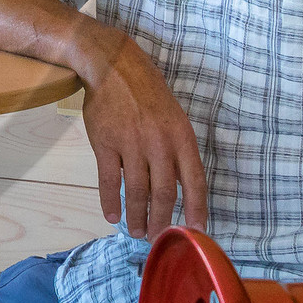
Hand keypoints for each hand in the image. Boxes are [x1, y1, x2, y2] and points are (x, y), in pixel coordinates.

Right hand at [73, 25, 207, 239]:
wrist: (113, 66)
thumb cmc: (147, 92)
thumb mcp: (173, 118)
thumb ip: (176, 150)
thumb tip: (178, 186)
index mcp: (182, 137)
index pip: (195, 181)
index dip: (197, 209)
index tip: (196, 232)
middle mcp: (159, 143)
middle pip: (164, 193)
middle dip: (162, 220)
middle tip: (158, 237)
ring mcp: (131, 143)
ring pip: (137, 191)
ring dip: (137, 216)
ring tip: (136, 231)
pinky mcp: (106, 143)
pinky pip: (109, 180)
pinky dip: (111, 201)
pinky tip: (112, 216)